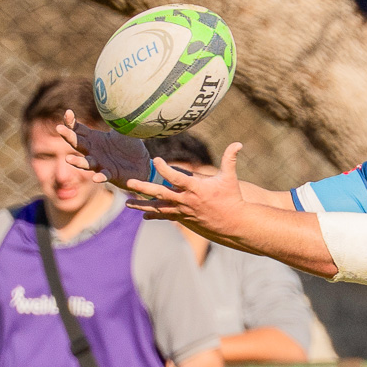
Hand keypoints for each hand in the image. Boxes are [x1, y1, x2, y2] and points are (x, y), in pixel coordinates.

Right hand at [57, 110, 151, 190]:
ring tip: (68, 159)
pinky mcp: (110, 174)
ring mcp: (100, 164)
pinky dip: (100, 177)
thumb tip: (113, 101)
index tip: (68, 112)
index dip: (70, 122)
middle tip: (59, 129)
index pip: (77, 129)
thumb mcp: (121, 130)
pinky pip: (103, 176)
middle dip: (68, 136)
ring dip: (77, 161)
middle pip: (77, 143)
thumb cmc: (129, 147)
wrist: (142, 165)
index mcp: (94, 139)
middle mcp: (93, 152)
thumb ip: (116, 118)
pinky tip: (96, 178)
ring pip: (85, 163)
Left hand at [128, 143, 248, 244]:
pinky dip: (155, 215)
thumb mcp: (230, 178)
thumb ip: (230, 159)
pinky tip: (144, 215)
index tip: (155, 160)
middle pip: (160, 194)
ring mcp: (183, 211)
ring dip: (142, 205)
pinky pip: (166, 216)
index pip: (175, 178)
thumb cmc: (232, 199)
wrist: (233, 223)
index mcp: (195, 189)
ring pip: (159, 208)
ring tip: (128, 203)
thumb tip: (238, 143)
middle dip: (144, 188)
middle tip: (129, 183)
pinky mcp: (184, 219)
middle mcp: (186, 201)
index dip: (164, 168)